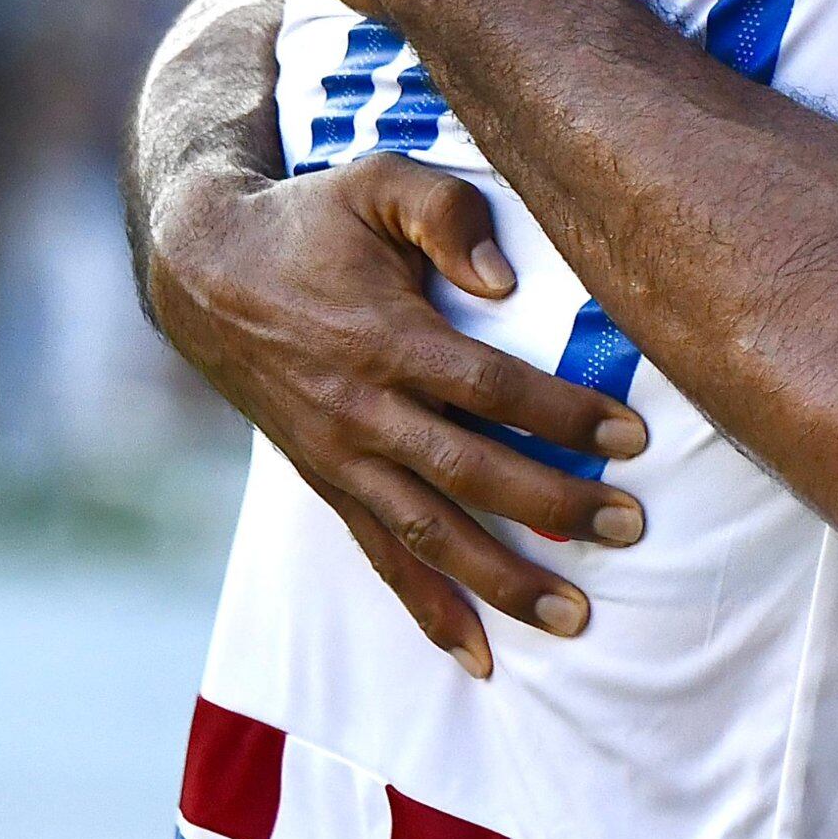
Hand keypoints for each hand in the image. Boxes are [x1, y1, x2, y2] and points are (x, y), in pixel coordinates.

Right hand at [144, 149, 647, 676]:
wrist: (205, 271)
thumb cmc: (314, 218)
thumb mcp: (378, 182)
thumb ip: (447, 216)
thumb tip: (504, 284)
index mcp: (384, 338)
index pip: (489, 389)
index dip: (562, 415)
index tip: (632, 436)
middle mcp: (361, 412)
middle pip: (469, 474)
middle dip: (553, 507)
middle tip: (629, 527)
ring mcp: (340, 458)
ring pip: (427, 535)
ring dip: (501, 580)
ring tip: (575, 616)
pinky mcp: (327, 485)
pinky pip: (380, 559)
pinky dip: (429, 611)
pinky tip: (480, 656)